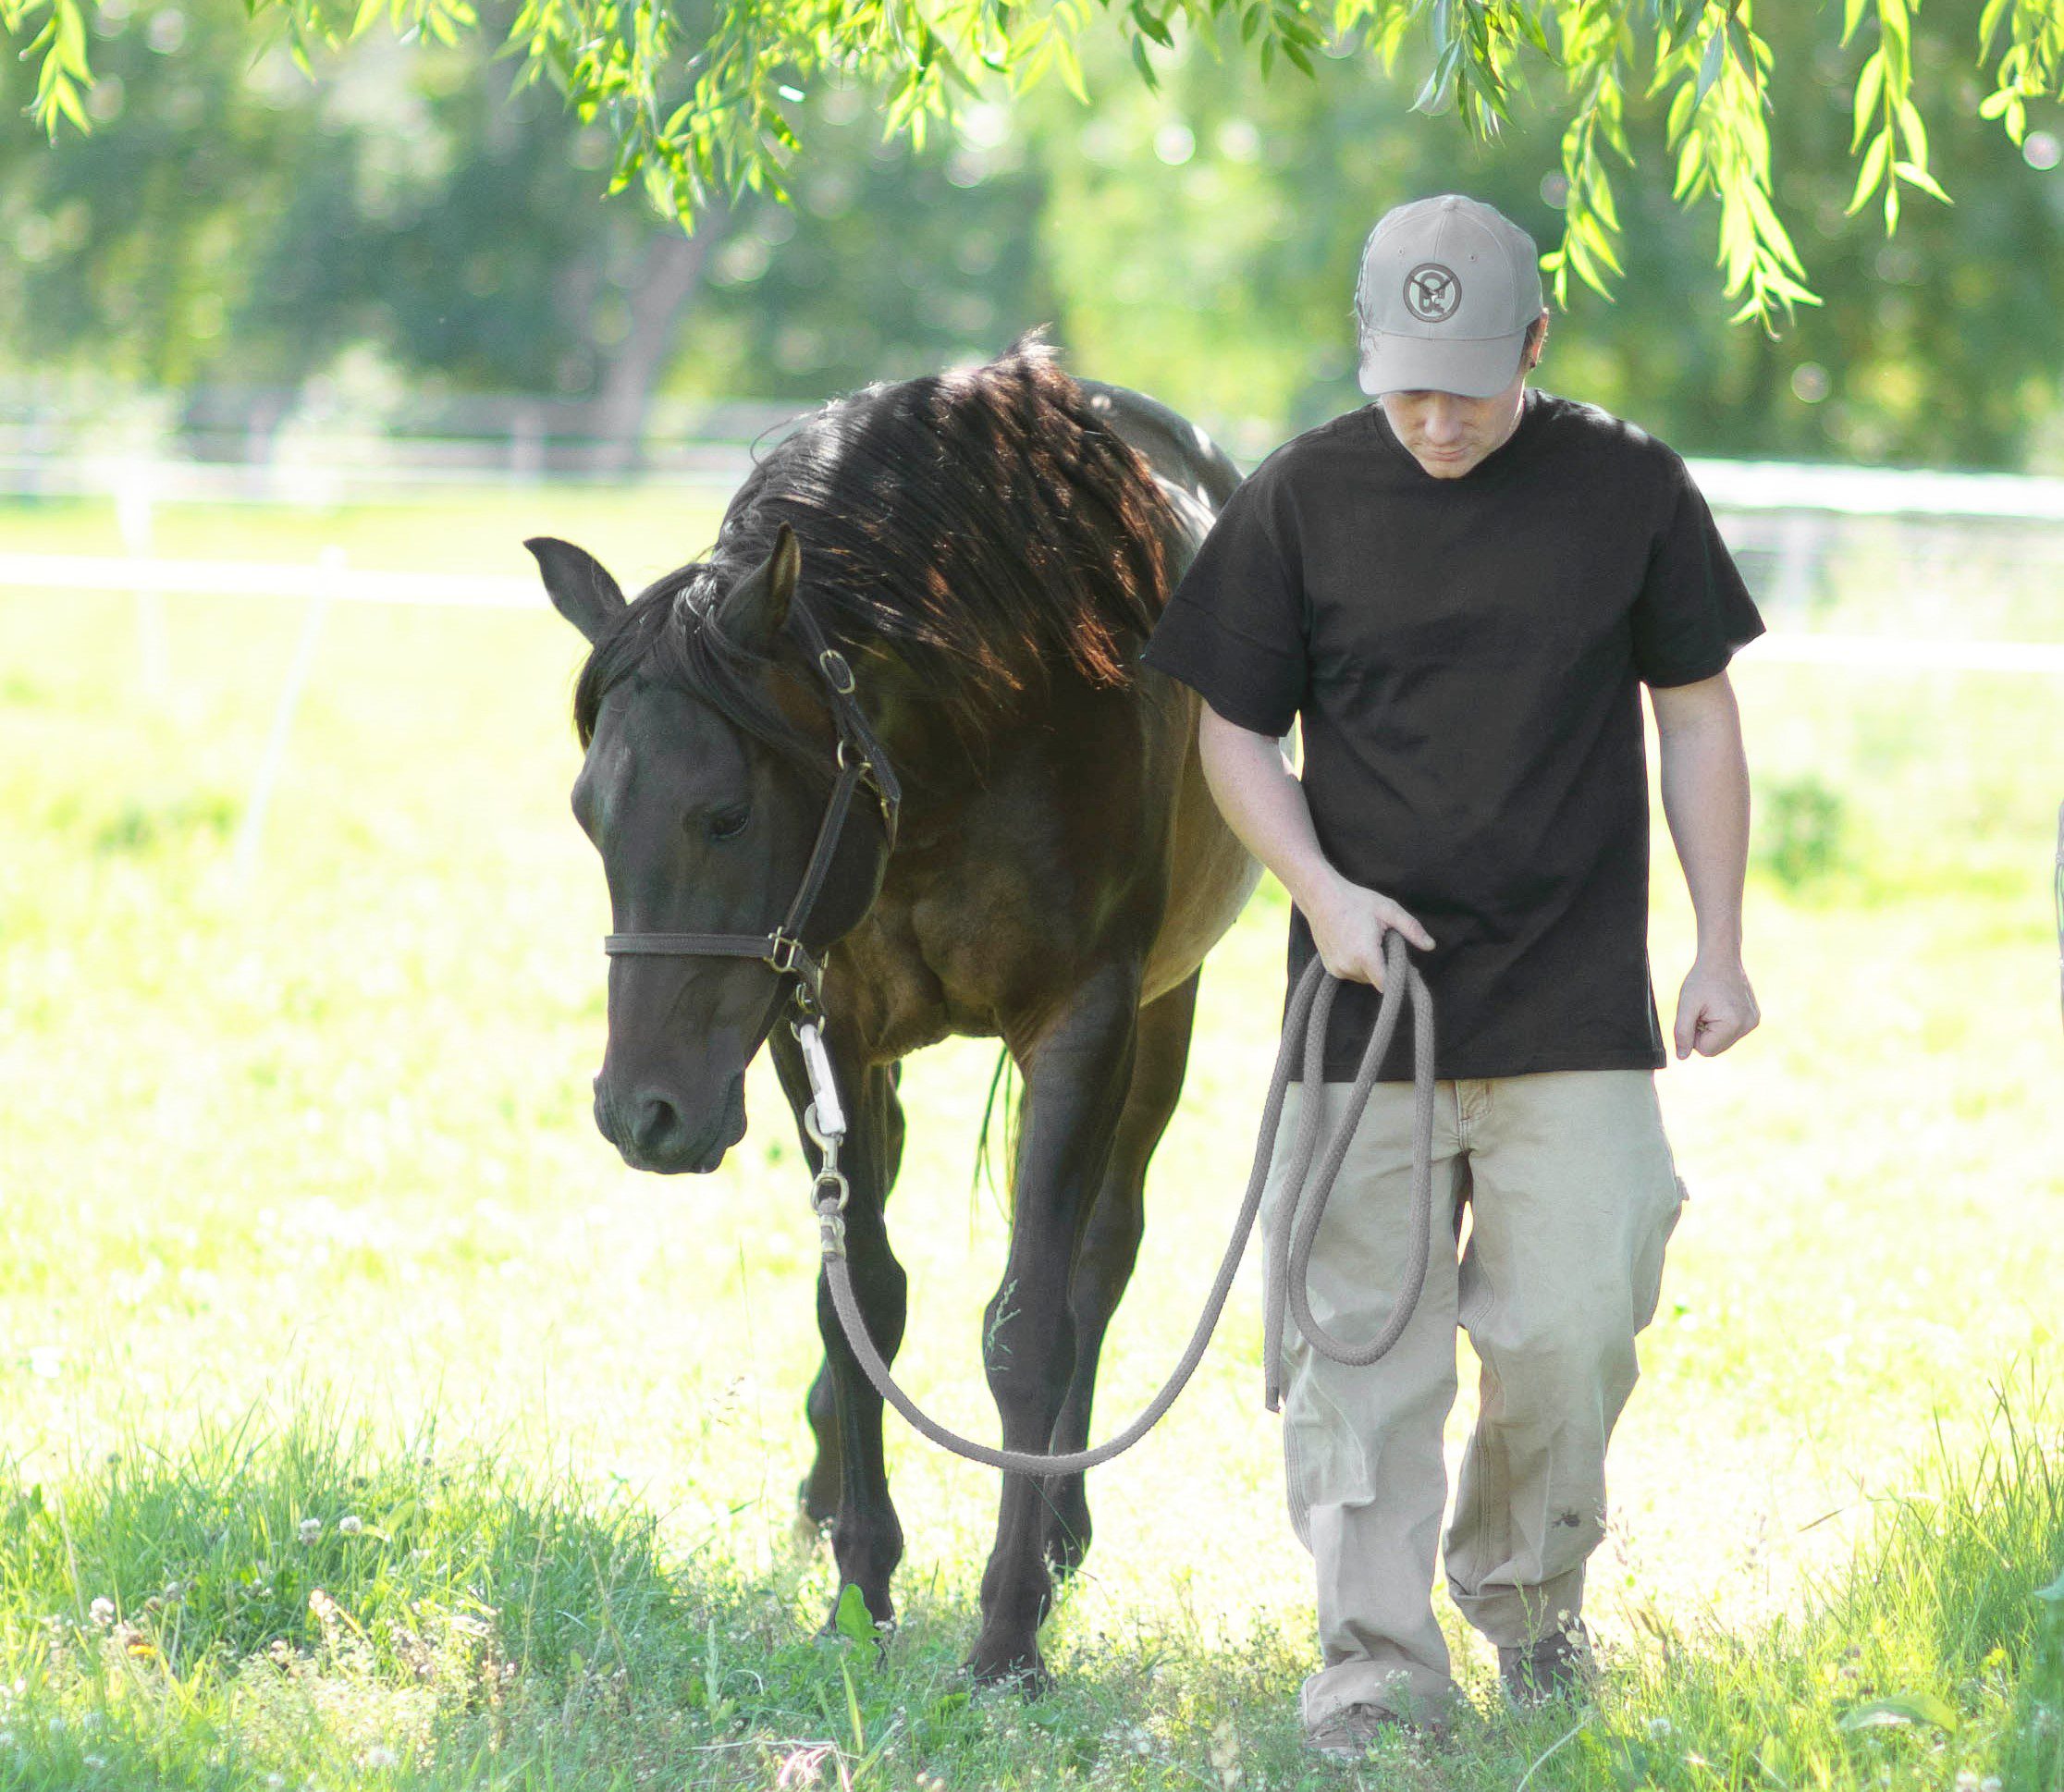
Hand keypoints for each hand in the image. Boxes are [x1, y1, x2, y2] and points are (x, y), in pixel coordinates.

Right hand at [1301, 874, 1434, 990]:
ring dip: (1372, 966)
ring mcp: (1336, 968)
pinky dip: (1358, 964)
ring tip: (1369, 941)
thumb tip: (1430, 946)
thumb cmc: (1355, 900)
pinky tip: (1356, 944)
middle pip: (1377, 981)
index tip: (1407, 968)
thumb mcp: (1388, 910)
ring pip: (1364, 978)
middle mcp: (1348, 966)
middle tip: (1387, 944)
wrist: (1320, 896)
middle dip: (1386, 967)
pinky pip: (1351, 973)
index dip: (1399, 978)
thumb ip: (1411, 929)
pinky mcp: (1329, 967)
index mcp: (1365, 955)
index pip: (1387, 984)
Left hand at [1673, 954, 1758, 1057]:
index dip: (1694, 1035)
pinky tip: (1721, 1005)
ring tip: (1711, 1006)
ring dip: (1713, 1029)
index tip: (1696, 1015)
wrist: (1721, 959)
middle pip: (1716, 1048)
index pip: (1705, 1051)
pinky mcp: (1754, 1018)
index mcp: (1733, 1025)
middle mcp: (1748, 1026)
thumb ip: (1682, 1033)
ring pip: (1723, 1042)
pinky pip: (1732, 1032)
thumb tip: (1682, 1057)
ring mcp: (1753, 1022)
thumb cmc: (1701, 980)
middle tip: (1702, 1010)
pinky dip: (1722, 1023)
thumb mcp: (1686, 1006)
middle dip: (1704, 1033)